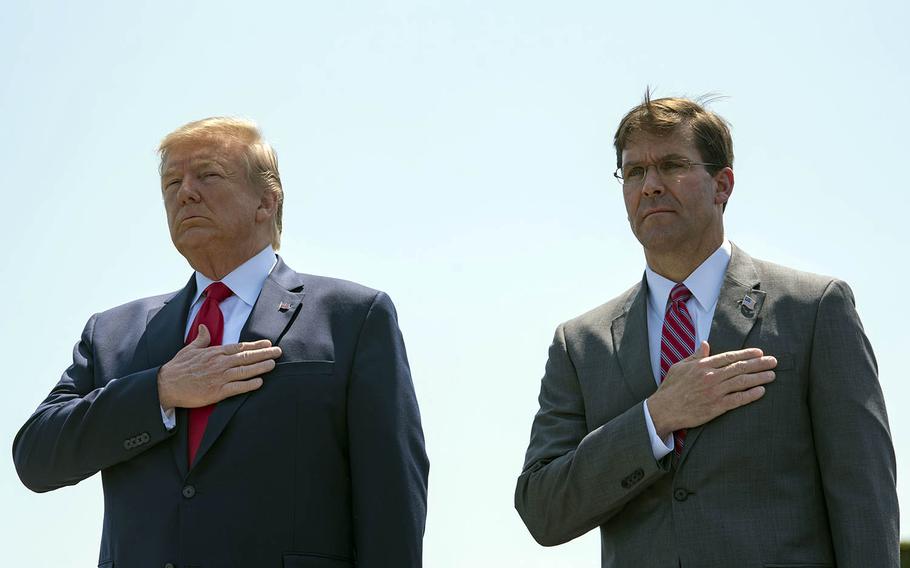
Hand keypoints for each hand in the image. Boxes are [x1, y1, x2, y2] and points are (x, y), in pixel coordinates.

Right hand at [157, 324, 281, 408]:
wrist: (166, 386)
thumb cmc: (177, 368)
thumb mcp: (189, 349)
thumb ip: (201, 339)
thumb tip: (205, 328)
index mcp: (214, 352)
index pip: (239, 347)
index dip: (255, 345)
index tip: (267, 343)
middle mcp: (219, 363)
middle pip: (246, 357)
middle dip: (264, 354)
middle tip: (278, 351)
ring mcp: (219, 377)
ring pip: (245, 371)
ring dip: (261, 367)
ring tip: (273, 364)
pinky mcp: (217, 392)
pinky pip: (237, 388)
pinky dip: (249, 385)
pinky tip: (260, 382)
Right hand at [647, 342, 776, 438]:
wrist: (663, 410)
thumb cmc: (670, 388)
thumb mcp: (679, 367)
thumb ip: (694, 356)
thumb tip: (704, 344)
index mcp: (702, 365)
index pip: (729, 357)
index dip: (746, 354)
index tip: (759, 352)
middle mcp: (710, 376)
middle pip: (740, 368)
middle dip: (759, 364)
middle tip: (774, 361)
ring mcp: (714, 392)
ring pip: (742, 382)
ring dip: (759, 378)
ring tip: (772, 375)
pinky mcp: (716, 407)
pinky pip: (738, 399)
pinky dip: (750, 395)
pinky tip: (761, 391)